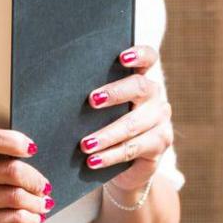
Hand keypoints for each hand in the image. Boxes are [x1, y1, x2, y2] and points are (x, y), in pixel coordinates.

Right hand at [0, 127, 51, 222]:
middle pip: (8, 171)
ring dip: (36, 201)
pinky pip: (10, 218)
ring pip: (14, 197)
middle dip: (34, 179)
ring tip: (43, 203)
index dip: (15, 141)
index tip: (33, 149)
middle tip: (45, 185)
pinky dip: (29, 218)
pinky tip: (35, 218)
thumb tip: (19, 131)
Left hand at [81, 44, 173, 194]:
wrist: (123, 167)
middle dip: (115, 92)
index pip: (149, 58)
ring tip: (85, 144)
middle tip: (92, 100)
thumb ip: (94, 97)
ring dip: (107, 135)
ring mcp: (161, 121)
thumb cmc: (104, 129)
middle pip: (140, 87)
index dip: (139, 55)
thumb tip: (61, 89)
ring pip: (133, 124)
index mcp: (141, 81)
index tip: (122, 57)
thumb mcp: (101, 112)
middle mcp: (155, 97)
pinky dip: (110, 155)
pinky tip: (93, 161)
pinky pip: (133, 148)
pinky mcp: (160, 144)